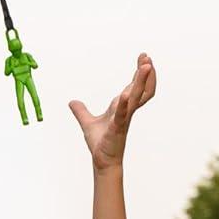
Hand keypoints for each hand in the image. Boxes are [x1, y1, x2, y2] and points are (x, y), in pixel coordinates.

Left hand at [69, 53, 155, 169]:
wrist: (102, 161)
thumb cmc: (101, 143)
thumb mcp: (87, 122)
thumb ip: (81, 111)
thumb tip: (72, 102)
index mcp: (122, 107)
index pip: (134, 87)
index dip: (139, 73)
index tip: (143, 58)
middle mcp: (127, 111)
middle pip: (141, 88)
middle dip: (145, 73)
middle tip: (147, 57)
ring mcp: (124, 118)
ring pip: (136, 97)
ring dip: (141, 81)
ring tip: (146, 66)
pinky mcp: (118, 127)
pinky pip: (123, 113)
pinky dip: (125, 103)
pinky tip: (125, 93)